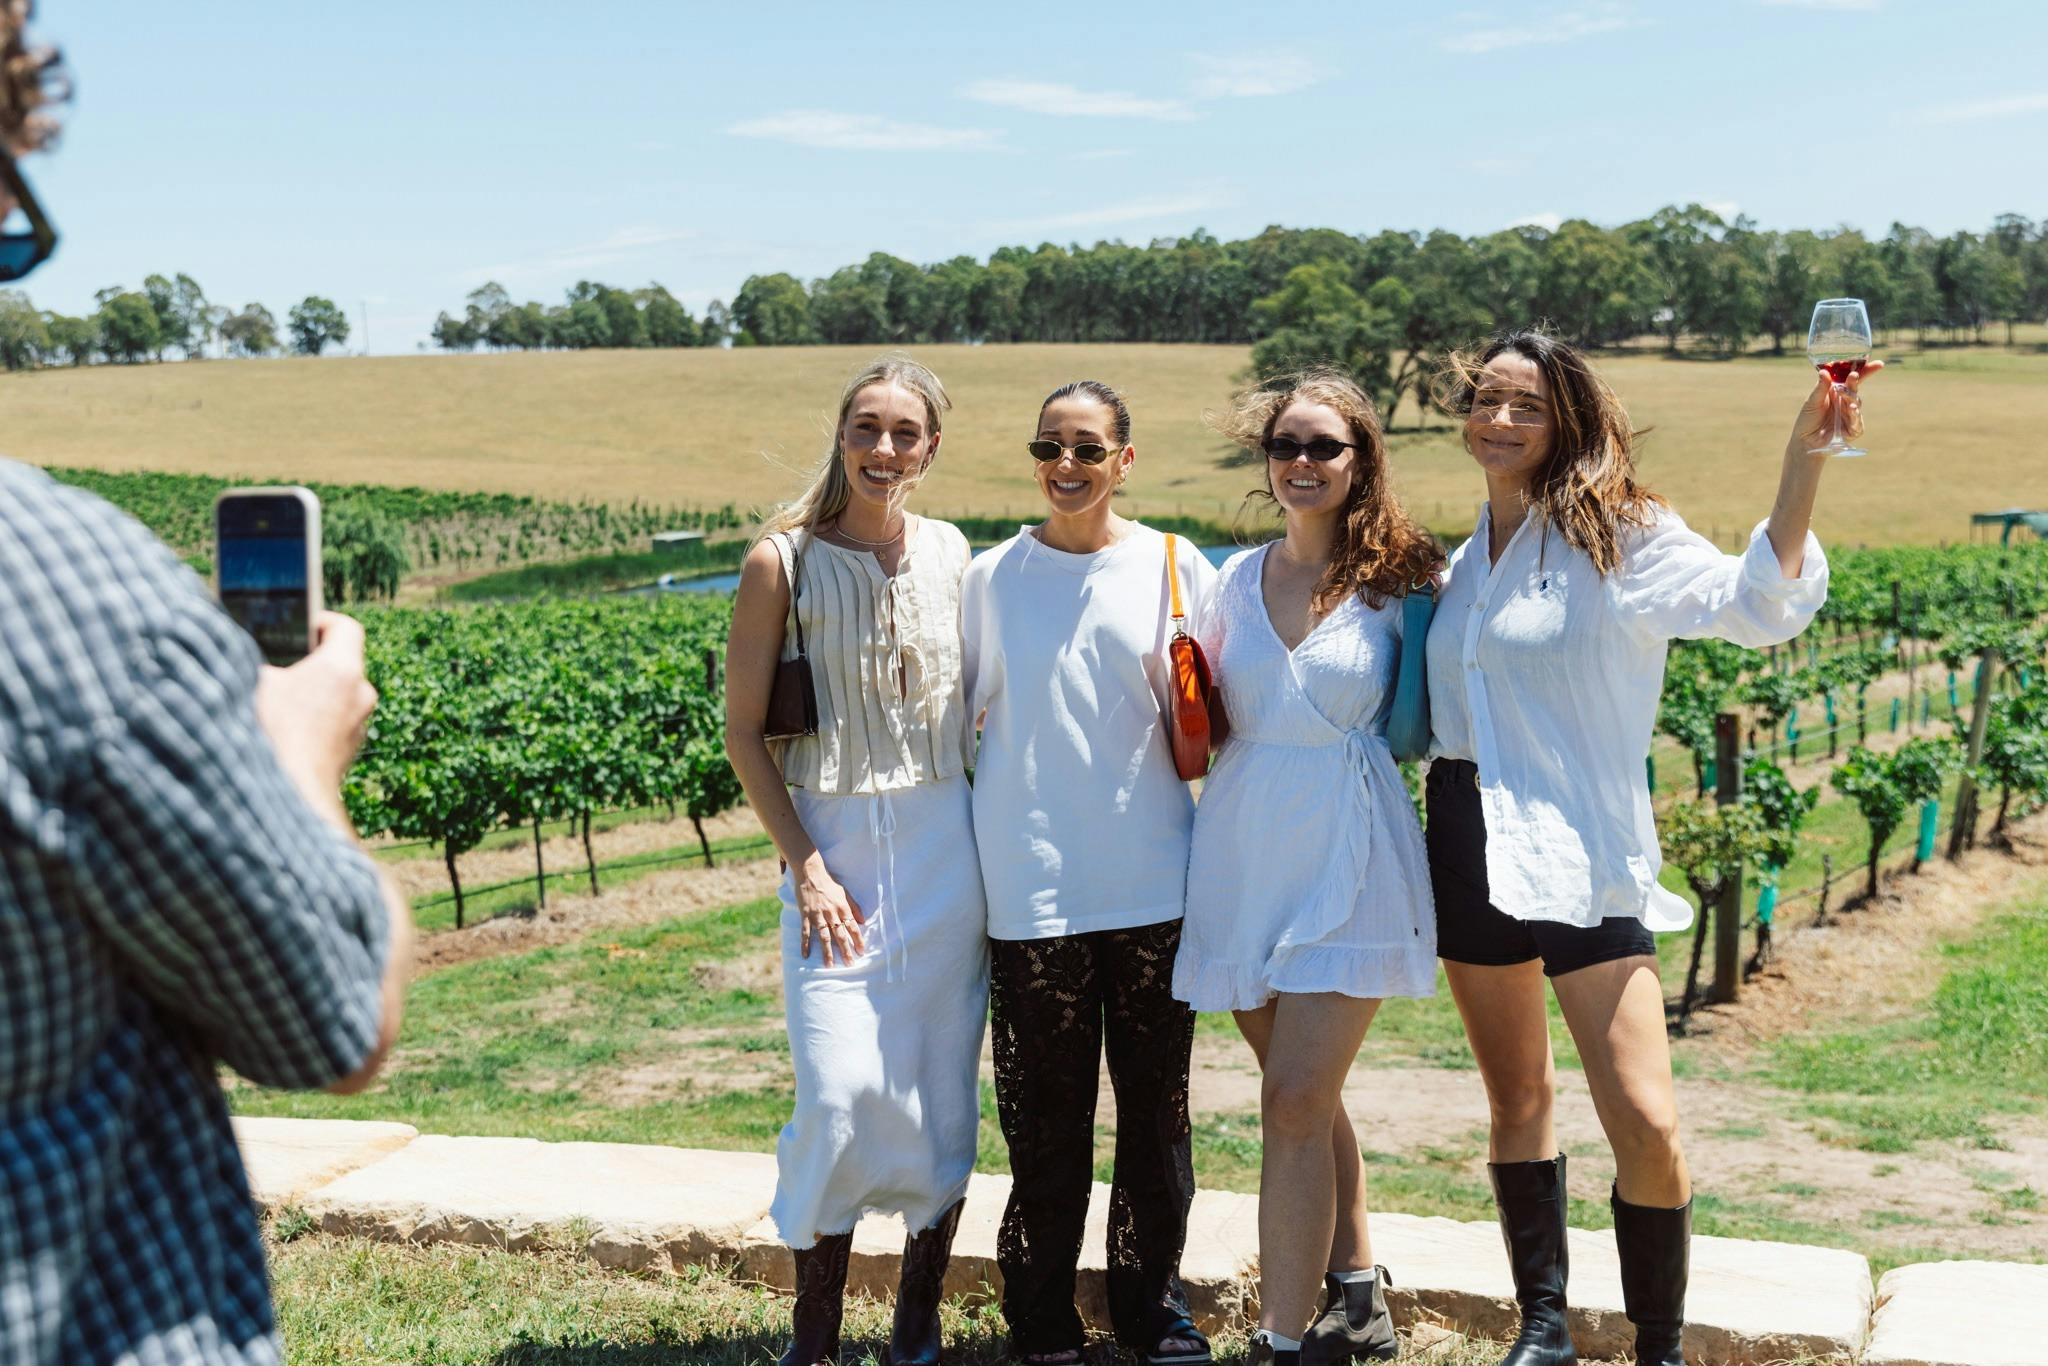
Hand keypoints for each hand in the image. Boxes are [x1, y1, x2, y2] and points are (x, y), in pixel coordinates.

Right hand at [255, 612, 378, 820]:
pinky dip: (315, 721)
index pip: (345, 628)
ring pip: (337, 696)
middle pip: (340, 663)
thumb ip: (252, 660)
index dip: (319, 621)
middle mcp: (361, 694)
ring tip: (274, 702)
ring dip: (311, 695)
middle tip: (277, 666)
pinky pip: (334, 723)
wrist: (293, 800)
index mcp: (342, 669)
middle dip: (309, 662)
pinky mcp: (350, 751)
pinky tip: (283, 731)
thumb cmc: (270, 737)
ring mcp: (359, 725)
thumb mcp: (252, 685)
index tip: (296, 628)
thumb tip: (239, 650)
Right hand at [794, 854, 865, 965]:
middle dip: (845, 950)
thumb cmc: (829, 883)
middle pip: (840, 934)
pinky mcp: (805, 914)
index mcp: (842, 907)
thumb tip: (863, 921)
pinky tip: (806, 955)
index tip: (862, 952)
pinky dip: (805, 944)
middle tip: (850, 964)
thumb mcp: (845, 893)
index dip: (858, 940)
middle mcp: (831, 913)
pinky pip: (805, 932)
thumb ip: (854, 907)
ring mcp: (817, 914)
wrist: (810, 873)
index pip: (853, 927)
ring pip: (824, 936)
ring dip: (827, 952)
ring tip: (829, 965)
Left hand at [1788, 360, 1882, 457]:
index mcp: (1837, 392)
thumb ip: (1820, 388)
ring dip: (1851, 397)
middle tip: (1853, 376)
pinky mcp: (1854, 429)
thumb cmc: (1808, 420)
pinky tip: (1851, 409)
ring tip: (1844, 394)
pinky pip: (1857, 420)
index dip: (1865, 371)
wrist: (1805, 442)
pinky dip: (1855, 414)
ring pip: (1856, 402)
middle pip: (1855, 388)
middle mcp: (1846, 401)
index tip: (1878, 364)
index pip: (1852, 379)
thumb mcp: (1812, 402)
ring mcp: (1851, 415)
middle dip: (1856, 381)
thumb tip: (1824, 371)